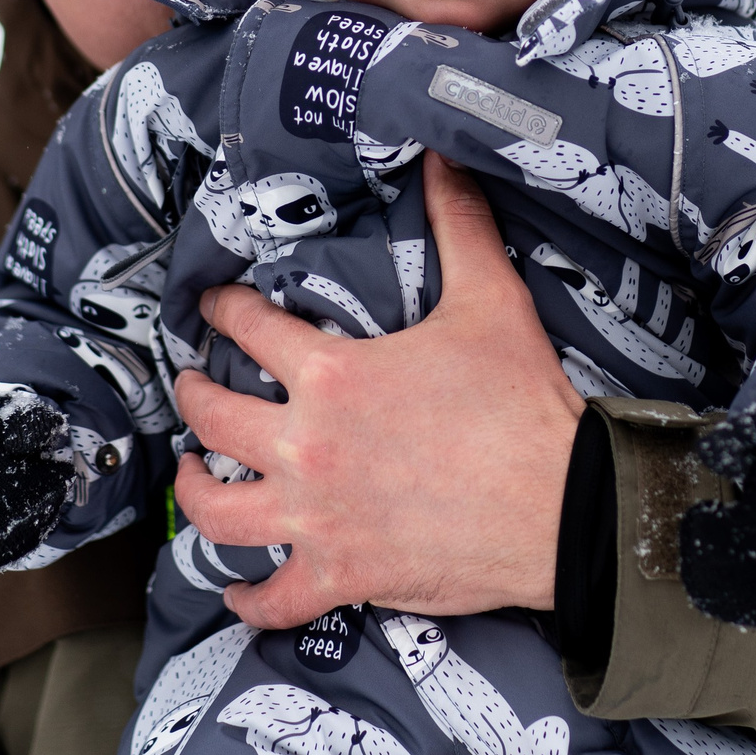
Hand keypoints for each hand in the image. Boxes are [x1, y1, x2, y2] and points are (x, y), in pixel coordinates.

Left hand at [174, 154, 585, 628]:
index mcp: (332, 376)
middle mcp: (307, 446)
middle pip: (212, 418)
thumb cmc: (522, 404)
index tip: (214, 305)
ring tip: (192, 476)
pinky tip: (239, 592)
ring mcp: (318, 518)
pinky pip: (273, 599)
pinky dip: (248, 599)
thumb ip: (459, 224)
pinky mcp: (342, 575)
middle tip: (192, 386)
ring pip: (219, 512)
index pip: (250, 328)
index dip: (224, 310)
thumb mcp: (490, 300)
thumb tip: (443, 155)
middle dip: (193, 396)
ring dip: (195, 492)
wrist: (563, 506)